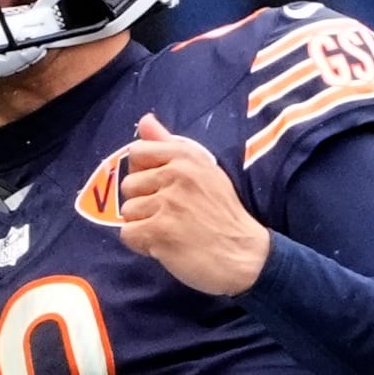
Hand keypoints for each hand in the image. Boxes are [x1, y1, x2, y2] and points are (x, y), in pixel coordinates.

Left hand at [118, 114, 271, 295]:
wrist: (245, 255)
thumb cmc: (223, 214)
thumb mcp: (204, 170)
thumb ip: (169, 144)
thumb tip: (144, 120)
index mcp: (187, 156)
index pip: (138, 152)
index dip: (143, 173)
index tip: (162, 189)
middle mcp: (177, 174)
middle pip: (129, 185)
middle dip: (144, 203)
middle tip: (172, 215)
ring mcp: (168, 203)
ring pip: (127, 211)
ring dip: (143, 225)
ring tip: (170, 231)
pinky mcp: (160, 232)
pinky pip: (128, 234)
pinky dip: (142, 244)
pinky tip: (165, 246)